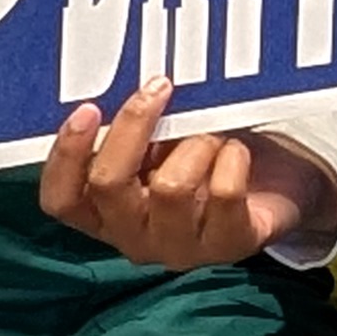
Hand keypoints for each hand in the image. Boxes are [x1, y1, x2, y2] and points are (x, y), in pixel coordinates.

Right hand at [39, 78, 336, 268]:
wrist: (274, 192)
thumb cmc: (203, 164)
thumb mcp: (159, 147)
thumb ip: (133, 134)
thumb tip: (128, 92)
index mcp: (104, 215)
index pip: (61, 199)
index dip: (66, 156)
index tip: (87, 109)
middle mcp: (135, 238)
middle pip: (109, 185)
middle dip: (133, 127)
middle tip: (159, 87)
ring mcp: (181, 248)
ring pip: (171, 188)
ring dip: (195, 143)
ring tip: (212, 134)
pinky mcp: (230, 246)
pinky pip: (224, 192)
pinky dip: (232, 159)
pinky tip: (237, 153)